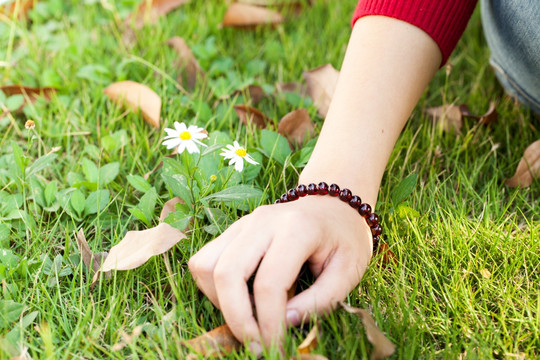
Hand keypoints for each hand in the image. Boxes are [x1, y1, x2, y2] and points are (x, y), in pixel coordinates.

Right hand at [188, 195, 372, 347]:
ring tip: (247, 320)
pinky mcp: (233, 230)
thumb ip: (321, 300)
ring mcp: (243, 223)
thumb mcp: (348, 271)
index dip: (269, 324)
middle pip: (227, 273)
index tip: (278, 349)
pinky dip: (213, 288)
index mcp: (297, 229)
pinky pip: (205, 260)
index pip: (269, 284)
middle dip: (237, 319)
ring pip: (205, 265)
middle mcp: (262, 221)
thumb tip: (285, 323)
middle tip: (257, 346)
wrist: (333, 205)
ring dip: (219, 302)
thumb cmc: (345, 239)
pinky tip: (239, 299)